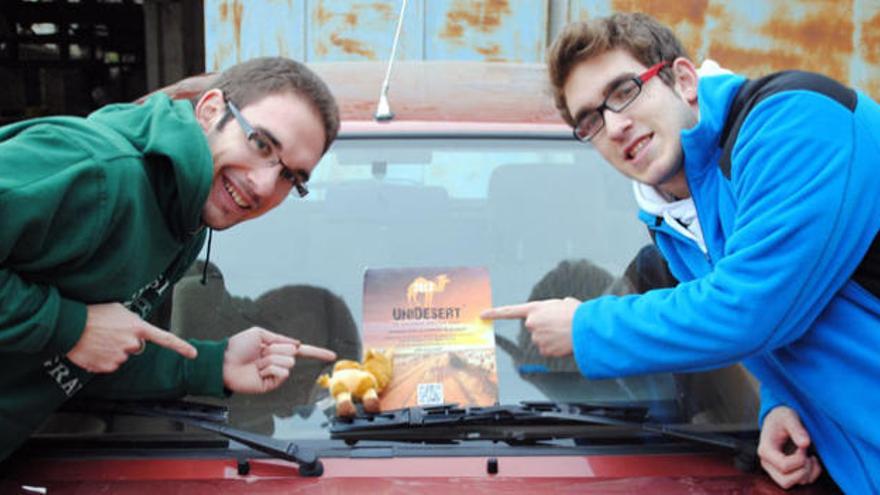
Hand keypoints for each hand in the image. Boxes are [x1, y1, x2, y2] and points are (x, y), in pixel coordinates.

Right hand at [67, 303, 197, 372]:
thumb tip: (136, 332)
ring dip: (113, 351)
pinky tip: (94, 348)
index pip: (165, 338)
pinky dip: (102, 359)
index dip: (181, 347)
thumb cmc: (93, 313)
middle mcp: (132, 343)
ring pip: (122, 357)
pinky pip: (109, 365)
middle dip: (126, 342)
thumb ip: (133, 322)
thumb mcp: (119, 310)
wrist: (70, 324)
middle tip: (110, 333)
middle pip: (135, 347)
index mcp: (138, 327)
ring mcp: (120, 357)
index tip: (193, 354)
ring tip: (100, 339)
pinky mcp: (106, 367)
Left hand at [222, 327, 336, 393]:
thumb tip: (297, 344)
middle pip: (293, 353)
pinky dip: (270, 369)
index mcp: (277, 349)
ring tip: (257, 363)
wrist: (224, 362)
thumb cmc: (237, 347)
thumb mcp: (259, 333)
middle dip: (277, 349)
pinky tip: (258, 371)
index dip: (317, 353)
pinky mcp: (270, 385)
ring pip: (288, 363)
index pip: (301, 351)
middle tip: (261, 352)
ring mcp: (274, 374)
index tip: (332, 356)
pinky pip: (281, 373)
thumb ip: (280, 338)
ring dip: (272, 359)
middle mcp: (278, 361)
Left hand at [481, 297, 580, 356]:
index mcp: (535, 309)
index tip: (482, 315)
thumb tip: (555, 313)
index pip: (509, 311)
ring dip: (551, 338)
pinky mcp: (543, 350)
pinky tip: (564, 341)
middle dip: (544, 328)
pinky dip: (555, 347)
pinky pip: (547, 350)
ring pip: (541, 340)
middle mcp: (532, 323)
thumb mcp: (563, 303)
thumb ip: (552, 308)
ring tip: (564, 332)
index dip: (494, 313)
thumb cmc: (577, 314)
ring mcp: (537, 338)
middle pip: (533, 328)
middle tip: (558, 325)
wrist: (585, 327)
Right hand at [758, 406, 821, 488]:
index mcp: (765, 450)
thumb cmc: (782, 417)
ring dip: (808, 471)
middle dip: (802, 470)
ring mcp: (776, 469)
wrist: (779, 419)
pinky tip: (812, 460)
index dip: (799, 459)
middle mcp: (768, 463)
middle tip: (806, 455)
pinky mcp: (785, 472)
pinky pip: (801, 482)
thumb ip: (796, 428)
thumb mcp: (788, 417)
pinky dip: (812, 474)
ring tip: (809, 455)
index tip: (803, 445)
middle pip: (785, 481)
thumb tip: (805, 443)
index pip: (784, 466)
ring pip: (795, 483)